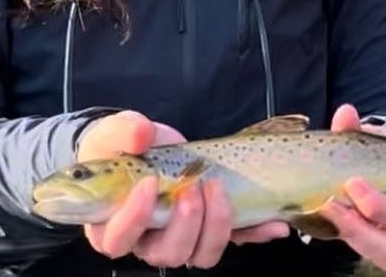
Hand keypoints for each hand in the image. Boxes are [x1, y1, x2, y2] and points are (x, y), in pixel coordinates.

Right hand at [76, 110, 288, 267]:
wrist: (144, 145)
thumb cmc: (120, 147)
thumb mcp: (114, 133)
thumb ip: (123, 132)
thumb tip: (141, 133)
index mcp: (112, 223)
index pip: (117, 240)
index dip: (133, 220)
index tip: (150, 184)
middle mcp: (147, 239)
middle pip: (166, 254)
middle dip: (185, 223)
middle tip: (193, 186)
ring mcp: (182, 236)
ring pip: (200, 254)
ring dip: (216, 226)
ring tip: (217, 189)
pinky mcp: (209, 225)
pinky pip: (235, 239)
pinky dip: (256, 232)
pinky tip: (273, 223)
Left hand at [317, 104, 385, 270]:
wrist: (382, 167)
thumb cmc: (382, 155)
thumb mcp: (373, 142)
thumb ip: (357, 129)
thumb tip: (346, 112)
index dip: (378, 204)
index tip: (351, 183)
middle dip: (360, 225)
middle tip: (331, 203)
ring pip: (377, 251)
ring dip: (349, 234)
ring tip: (324, 212)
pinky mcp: (369, 241)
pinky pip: (360, 249)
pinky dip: (340, 235)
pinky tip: (320, 219)